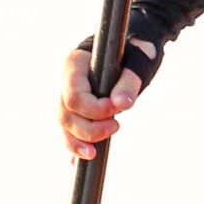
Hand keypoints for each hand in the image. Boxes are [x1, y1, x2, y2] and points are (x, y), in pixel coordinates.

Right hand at [58, 42, 151, 159]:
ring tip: (93, 154)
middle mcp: (67, 80)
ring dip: (77, 142)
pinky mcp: (78, 107)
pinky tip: (79, 160)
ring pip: (65, 124)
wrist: (136, 44)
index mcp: (75, 63)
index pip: (74, 95)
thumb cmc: (136, 48)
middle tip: (116, 128)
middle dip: (88, 128)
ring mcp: (69, 94)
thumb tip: (121, 104)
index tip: (116, 110)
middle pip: (66, 114)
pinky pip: (70, 128)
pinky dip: (75, 144)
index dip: (94, 109)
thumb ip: (128, 81)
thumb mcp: (137, 60)